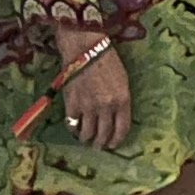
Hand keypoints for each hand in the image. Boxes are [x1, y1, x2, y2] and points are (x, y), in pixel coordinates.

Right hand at [55, 30, 131, 148]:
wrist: (85, 48)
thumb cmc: (107, 60)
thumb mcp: (122, 80)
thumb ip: (120, 100)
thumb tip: (115, 117)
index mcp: (122, 100)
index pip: (122, 129)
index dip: (117, 140)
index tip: (113, 145)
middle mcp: (106, 107)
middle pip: (104, 134)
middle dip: (101, 143)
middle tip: (99, 146)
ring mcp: (88, 107)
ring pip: (87, 133)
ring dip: (87, 139)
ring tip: (86, 139)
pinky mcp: (72, 104)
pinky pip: (72, 124)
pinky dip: (73, 128)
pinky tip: (74, 128)